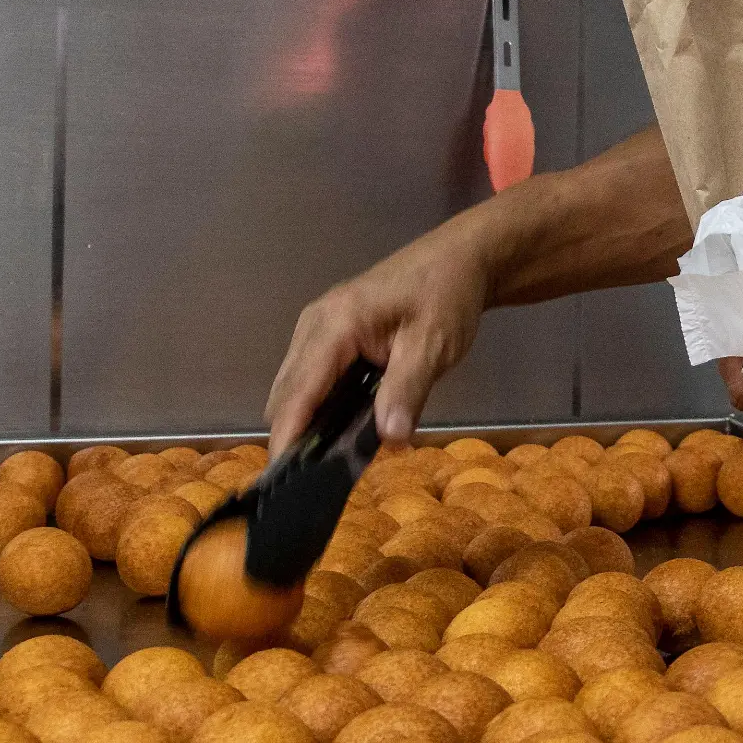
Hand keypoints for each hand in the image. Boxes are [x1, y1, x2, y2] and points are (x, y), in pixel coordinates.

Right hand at [265, 215, 490, 457]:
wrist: (458, 260)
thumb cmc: (446, 296)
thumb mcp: (432, 346)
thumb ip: (407, 392)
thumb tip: (389, 440)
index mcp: (335, 325)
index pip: (298, 392)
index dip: (288, 437)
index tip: (284, 480)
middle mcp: (314, 326)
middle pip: (285, 394)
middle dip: (293, 436)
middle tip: (313, 482)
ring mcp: (317, 329)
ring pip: (293, 388)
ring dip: (304, 423)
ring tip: (324, 465)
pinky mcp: (328, 336)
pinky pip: (309, 379)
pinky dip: (316, 407)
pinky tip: (338, 432)